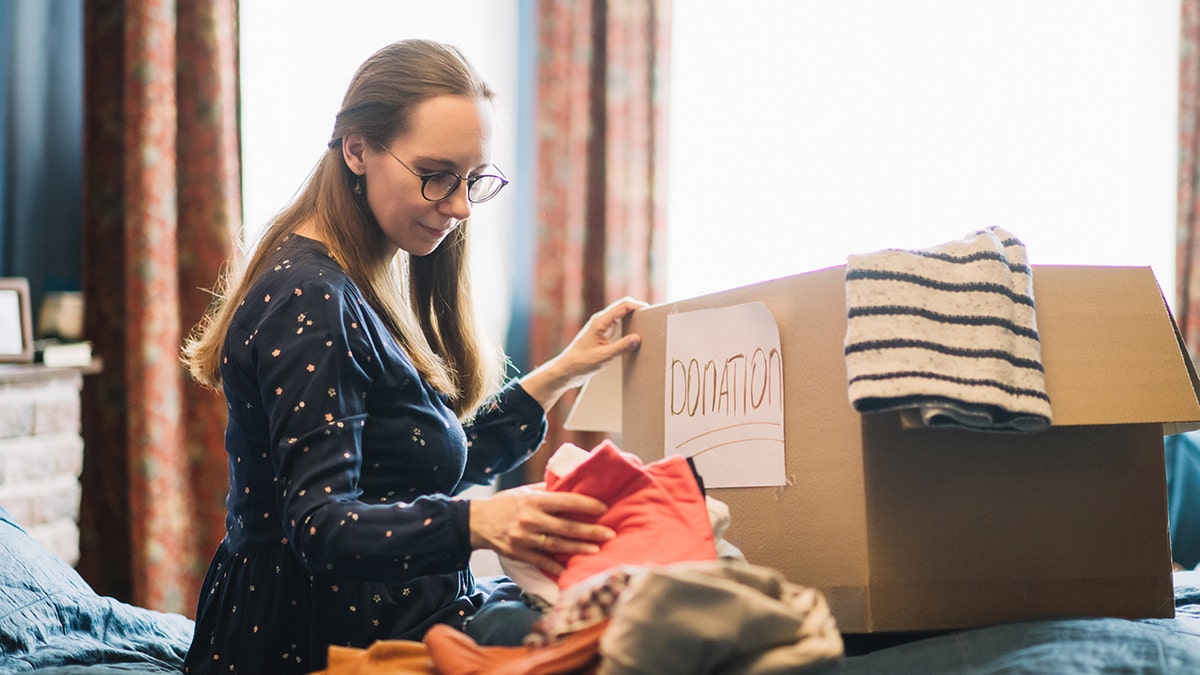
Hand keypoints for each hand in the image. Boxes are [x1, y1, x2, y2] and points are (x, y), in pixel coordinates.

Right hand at [468, 484, 614, 575]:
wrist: (477, 522)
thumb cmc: (505, 504)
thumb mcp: (525, 491)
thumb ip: (547, 490)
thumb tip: (572, 483)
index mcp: (534, 501)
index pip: (566, 502)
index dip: (586, 505)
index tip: (604, 508)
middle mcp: (531, 519)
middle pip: (566, 527)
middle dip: (590, 531)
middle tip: (610, 534)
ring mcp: (525, 538)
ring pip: (557, 545)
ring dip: (579, 548)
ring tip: (597, 550)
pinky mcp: (519, 553)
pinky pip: (542, 561)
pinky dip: (556, 566)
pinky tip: (569, 569)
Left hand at [520, 296, 647, 410]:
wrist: (565, 371)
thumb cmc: (580, 364)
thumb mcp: (603, 357)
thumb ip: (621, 347)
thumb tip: (637, 338)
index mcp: (600, 322)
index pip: (623, 306)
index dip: (638, 306)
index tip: (651, 312)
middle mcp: (600, 321)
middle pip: (623, 307)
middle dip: (638, 310)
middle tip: (652, 318)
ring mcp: (600, 327)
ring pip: (621, 316)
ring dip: (633, 318)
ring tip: (646, 325)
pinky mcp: (601, 335)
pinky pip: (618, 325)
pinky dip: (628, 326)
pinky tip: (634, 335)